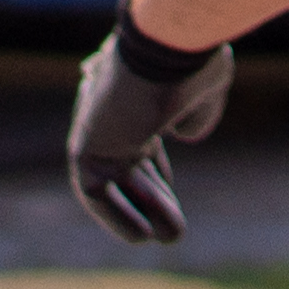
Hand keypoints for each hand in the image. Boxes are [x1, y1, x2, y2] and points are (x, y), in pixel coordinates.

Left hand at [67, 17, 231, 244]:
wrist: (164, 50)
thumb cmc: (189, 62)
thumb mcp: (204, 89)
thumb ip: (196, 113)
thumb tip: (186, 134)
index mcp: (136, 91)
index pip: (141, 139)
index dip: (157, 174)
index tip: (171, 203)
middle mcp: (112, 109)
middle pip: (130, 165)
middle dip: (154, 198)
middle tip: (176, 230)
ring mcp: (97, 127)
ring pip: (117, 179)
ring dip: (143, 210)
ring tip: (170, 238)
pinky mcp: (84, 145)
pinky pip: (95, 191)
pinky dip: (116, 215)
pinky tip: (143, 236)